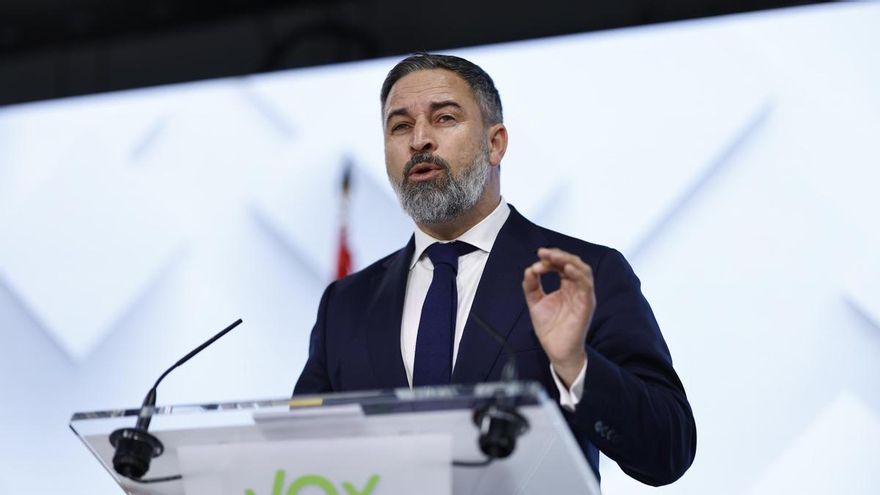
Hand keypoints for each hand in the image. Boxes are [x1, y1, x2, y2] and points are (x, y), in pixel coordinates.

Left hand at [522, 247, 595, 387]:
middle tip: (544, 253)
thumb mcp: (535, 302)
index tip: (538, 256)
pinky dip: (578, 275)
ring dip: (568, 261)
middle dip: (559, 256)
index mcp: (567, 287)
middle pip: (573, 264)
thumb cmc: (550, 328)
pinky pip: (586, 285)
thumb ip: (531, 286)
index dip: (551, 259)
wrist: (556, 350)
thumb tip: (529, 269)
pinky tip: (566, 270)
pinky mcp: (587, 304)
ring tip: (554, 257)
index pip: (562, 266)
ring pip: (583, 271)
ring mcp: (583, 296)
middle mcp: (577, 289)